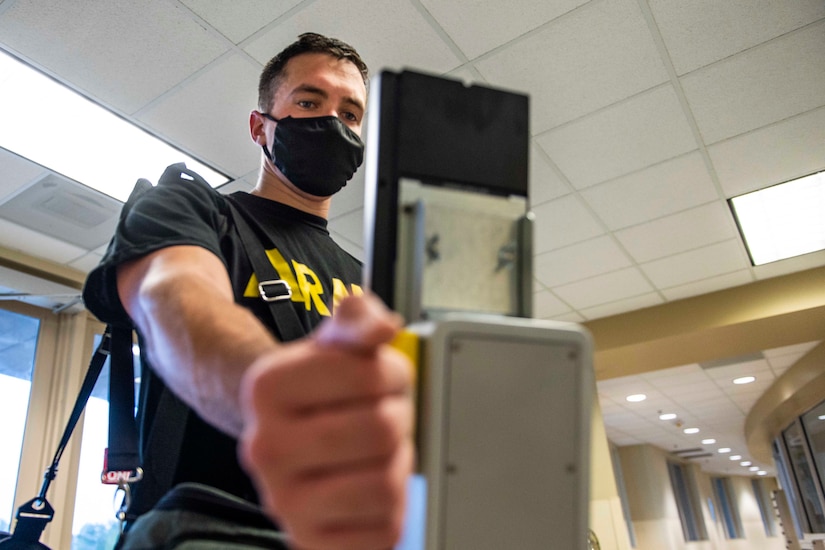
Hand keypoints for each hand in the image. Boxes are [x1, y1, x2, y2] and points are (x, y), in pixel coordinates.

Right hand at [238, 294, 414, 549]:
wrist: (287, 437)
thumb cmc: (321, 390)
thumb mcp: (336, 342)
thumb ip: (360, 320)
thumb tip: (383, 326)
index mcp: (267, 389)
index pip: (370, 376)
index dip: (393, 373)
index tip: (381, 377)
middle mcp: (265, 448)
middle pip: (381, 430)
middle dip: (398, 419)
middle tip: (385, 415)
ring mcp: (283, 501)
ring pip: (386, 484)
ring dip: (397, 465)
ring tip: (377, 453)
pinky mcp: (309, 542)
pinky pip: (383, 531)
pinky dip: (391, 509)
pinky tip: (369, 487)